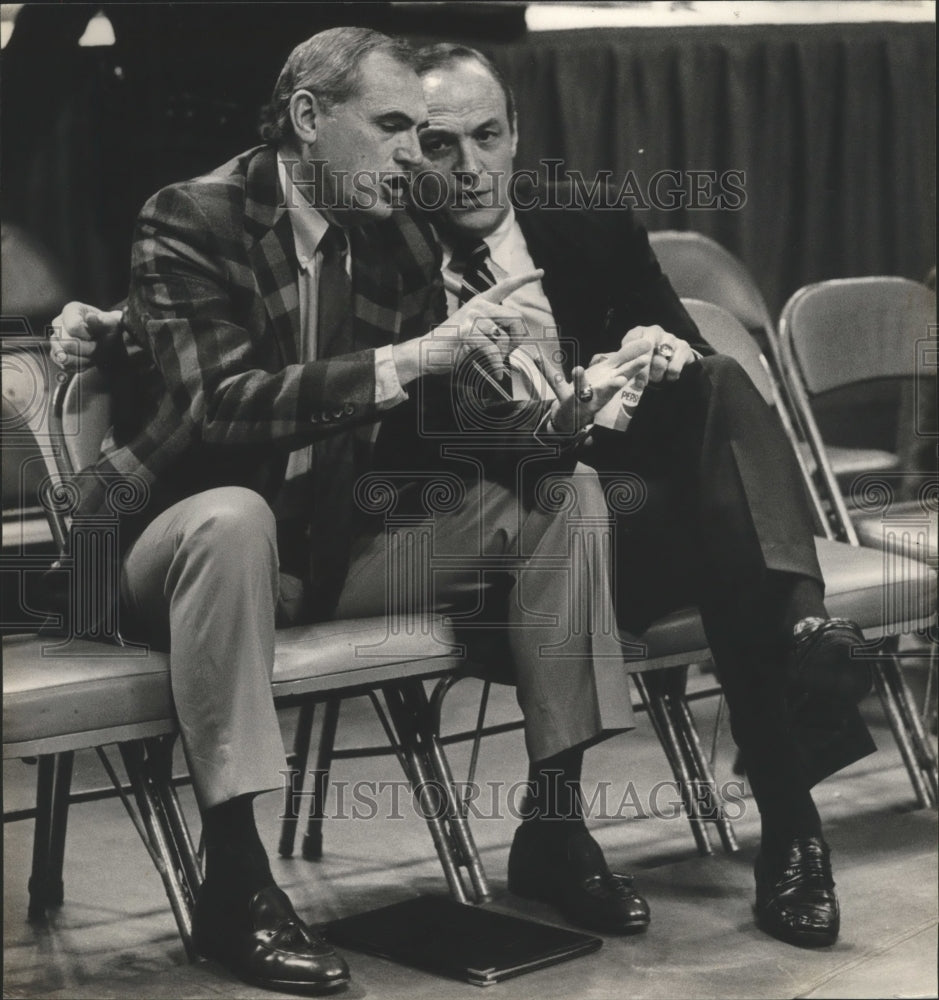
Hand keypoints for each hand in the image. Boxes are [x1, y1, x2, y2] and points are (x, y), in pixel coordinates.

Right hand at [49, 302, 121, 372]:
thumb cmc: (109, 331)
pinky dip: (77, 366)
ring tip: (92, 354)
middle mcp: (58, 323)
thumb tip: (90, 317)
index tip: (95, 335)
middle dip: (87, 350)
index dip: (87, 336)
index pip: (73, 327)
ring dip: (83, 359)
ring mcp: (55, 339)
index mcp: (71, 310)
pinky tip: (86, 360)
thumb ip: (103, 321)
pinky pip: (62, 365)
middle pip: (67, 344)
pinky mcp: (55, 354)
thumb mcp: (112, 325)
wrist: (108, 342)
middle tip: (97, 347)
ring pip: (63, 356)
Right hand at [419, 270, 542, 376]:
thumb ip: (493, 327)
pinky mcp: (468, 333)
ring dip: (504, 354)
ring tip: (494, 361)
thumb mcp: (474, 329)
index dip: (525, 278)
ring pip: (506, 337)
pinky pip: (494, 351)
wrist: (426, 352)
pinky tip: (496, 372)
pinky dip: (497, 365)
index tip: (541, 272)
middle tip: (509, 351)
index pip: (506, 286)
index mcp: (480, 302)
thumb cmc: (451, 345)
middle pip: (516, 317)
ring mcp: (473, 318)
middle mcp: (478, 306)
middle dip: (518, 338)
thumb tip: (517, 337)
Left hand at [540, 337, 653, 433]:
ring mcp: (578, 398)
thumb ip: (627, 361)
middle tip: (620, 379)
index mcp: (608, 390)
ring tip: (579, 368)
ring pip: (580, 390)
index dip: (631, 372)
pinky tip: (538, 357)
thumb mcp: (611, 379)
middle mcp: (595, 396)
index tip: (641, 364)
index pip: (621, 379)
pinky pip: (554, 381)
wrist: (572, 419)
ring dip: (580, 380)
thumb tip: (646, 344)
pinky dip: (545, 368)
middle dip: (612, 386)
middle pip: (604, 390)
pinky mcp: (563, 397)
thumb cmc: (594, 394)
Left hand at [620, 325, 694, 382]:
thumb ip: (628, 363)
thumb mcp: (634, 362)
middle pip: (646, 349)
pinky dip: (670, 376)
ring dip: (657, 374)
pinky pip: (674, 367)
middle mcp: (654, 331)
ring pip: (660, 361)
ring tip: (656, 379)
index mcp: (639, 332)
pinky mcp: (683, 346)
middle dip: (643, 370)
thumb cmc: (646, 363)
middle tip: (640, 384)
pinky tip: (668, 377)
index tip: (629, 372)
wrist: (672, 362)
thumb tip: (623, 372)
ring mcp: (669, 337)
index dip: (630, 358)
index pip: (631, 342)